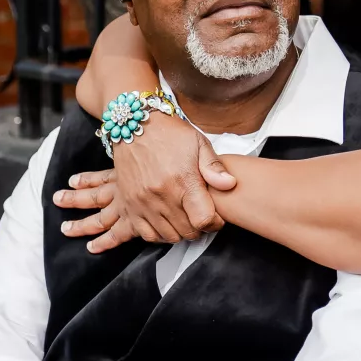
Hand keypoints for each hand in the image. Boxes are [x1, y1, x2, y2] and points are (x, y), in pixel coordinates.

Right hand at [53, 117, 234, 252]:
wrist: (133, 125)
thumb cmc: (169, 133)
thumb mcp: (198, 143)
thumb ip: (214, 166)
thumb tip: (230, 184)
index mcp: (182, 181)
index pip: (204, 220)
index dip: (215, 223)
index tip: (216, 217)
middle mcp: (161, 195)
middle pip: (188, 232)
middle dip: (199, 228)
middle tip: (200, 216)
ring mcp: (143, 202)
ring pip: (169, 236)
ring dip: (181, 232)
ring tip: (185, 218)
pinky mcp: (129, 205)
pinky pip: (146, 234)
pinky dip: (159, 234)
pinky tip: (167, 222)